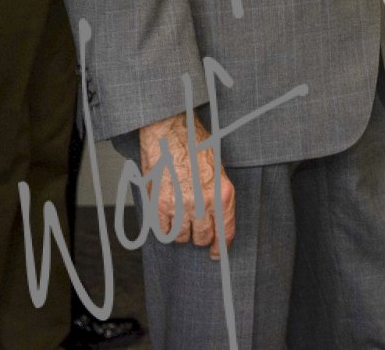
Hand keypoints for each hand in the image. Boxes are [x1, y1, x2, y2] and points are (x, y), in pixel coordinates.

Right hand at [137, 112, 236, 258]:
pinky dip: (164, 228)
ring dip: (181, 232)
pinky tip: (167, 217)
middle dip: (200, 237)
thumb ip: (219, 196)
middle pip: (202, 238)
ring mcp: (180, 205)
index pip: (225, 232)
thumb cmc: (197, 145)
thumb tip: (217, 220)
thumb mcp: (220, 170)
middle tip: (196, 229)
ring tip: (181, 218)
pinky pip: (162, 230)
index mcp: (223, 193)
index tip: (217, 253)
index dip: (220, 247)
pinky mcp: (159, 205)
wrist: (171, 131)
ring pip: (182, 237)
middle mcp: (204, 203)